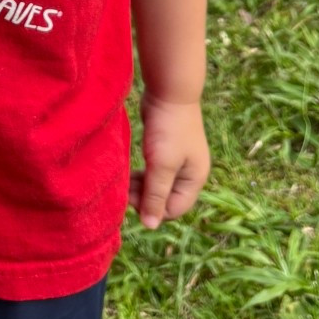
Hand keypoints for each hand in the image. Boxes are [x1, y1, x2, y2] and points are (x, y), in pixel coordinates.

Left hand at [133, 95, 209, 230]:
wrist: (169, 91)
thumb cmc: (169, 129)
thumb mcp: (162, 164)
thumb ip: (155, 195)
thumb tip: (150, 226)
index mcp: (194, 179)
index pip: (172, 209)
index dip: (151, 209)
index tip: (131, 198)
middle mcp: (189, 173)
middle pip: (165, 199)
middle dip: (145, 198)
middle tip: (124, 188)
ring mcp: (178, 161)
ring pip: (157, 185)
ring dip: (141, 187)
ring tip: (124, 180)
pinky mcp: (166, 149)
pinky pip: (153, 171)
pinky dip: (141, 174)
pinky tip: (129, 171)